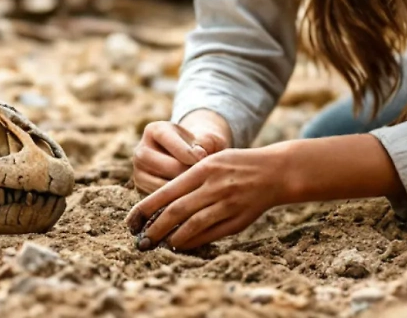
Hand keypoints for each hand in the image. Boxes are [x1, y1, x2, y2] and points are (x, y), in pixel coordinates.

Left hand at [125, 144, 289, 251]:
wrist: (275, 171)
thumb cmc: (236, 164)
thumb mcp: (211, 161)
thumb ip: (188, 178)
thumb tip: (160, 204)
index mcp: (203, 169)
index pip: (166, 192)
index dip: (145, 209)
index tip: (131, 221)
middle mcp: (214, 186)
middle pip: (176, 211)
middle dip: (154, 228)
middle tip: (141, 240)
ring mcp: (228, 204)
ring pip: (192, 225)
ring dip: (172, 238)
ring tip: (160, 244)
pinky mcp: (238, 220)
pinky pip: (210, 234)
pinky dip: (193, 241)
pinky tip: (182, 244)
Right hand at [131, 114, 229, 193]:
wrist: (192, 159)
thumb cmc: (202, 146)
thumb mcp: (206, 138)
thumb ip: (205, 142)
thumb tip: (199, 154)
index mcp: (155, 130)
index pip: (166, 138)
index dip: (185, 150)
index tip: (203, 160)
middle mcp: (141, 149)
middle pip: (158, 162)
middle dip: (181, 171)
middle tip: (200, 177)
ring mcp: (138, 170)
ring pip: (156, 182)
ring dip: (178, 188)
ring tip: (197, 188)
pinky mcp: (142, 188)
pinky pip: (156, 197)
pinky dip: (174, 199)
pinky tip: (190, 198)